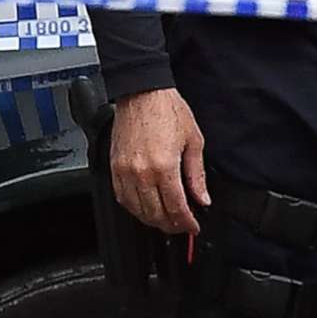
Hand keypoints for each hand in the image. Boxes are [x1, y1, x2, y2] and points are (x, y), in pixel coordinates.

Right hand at [109, 87, 208, 233]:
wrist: (142, 92)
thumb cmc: (167, 109)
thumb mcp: (193, 140)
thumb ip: (196, 174)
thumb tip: (202, 198)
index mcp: (164, 166)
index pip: (177, 208)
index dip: (187, 223)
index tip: (193, 226)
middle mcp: (142, 173)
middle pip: (156, 215)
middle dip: (172, 225)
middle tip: (182, 225)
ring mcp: (125, 172)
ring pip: (138, 211)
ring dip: (153, 220)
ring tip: (166, 220)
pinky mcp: (114, 168)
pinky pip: (122, 199)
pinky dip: (135, 209)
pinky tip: (145, 208)